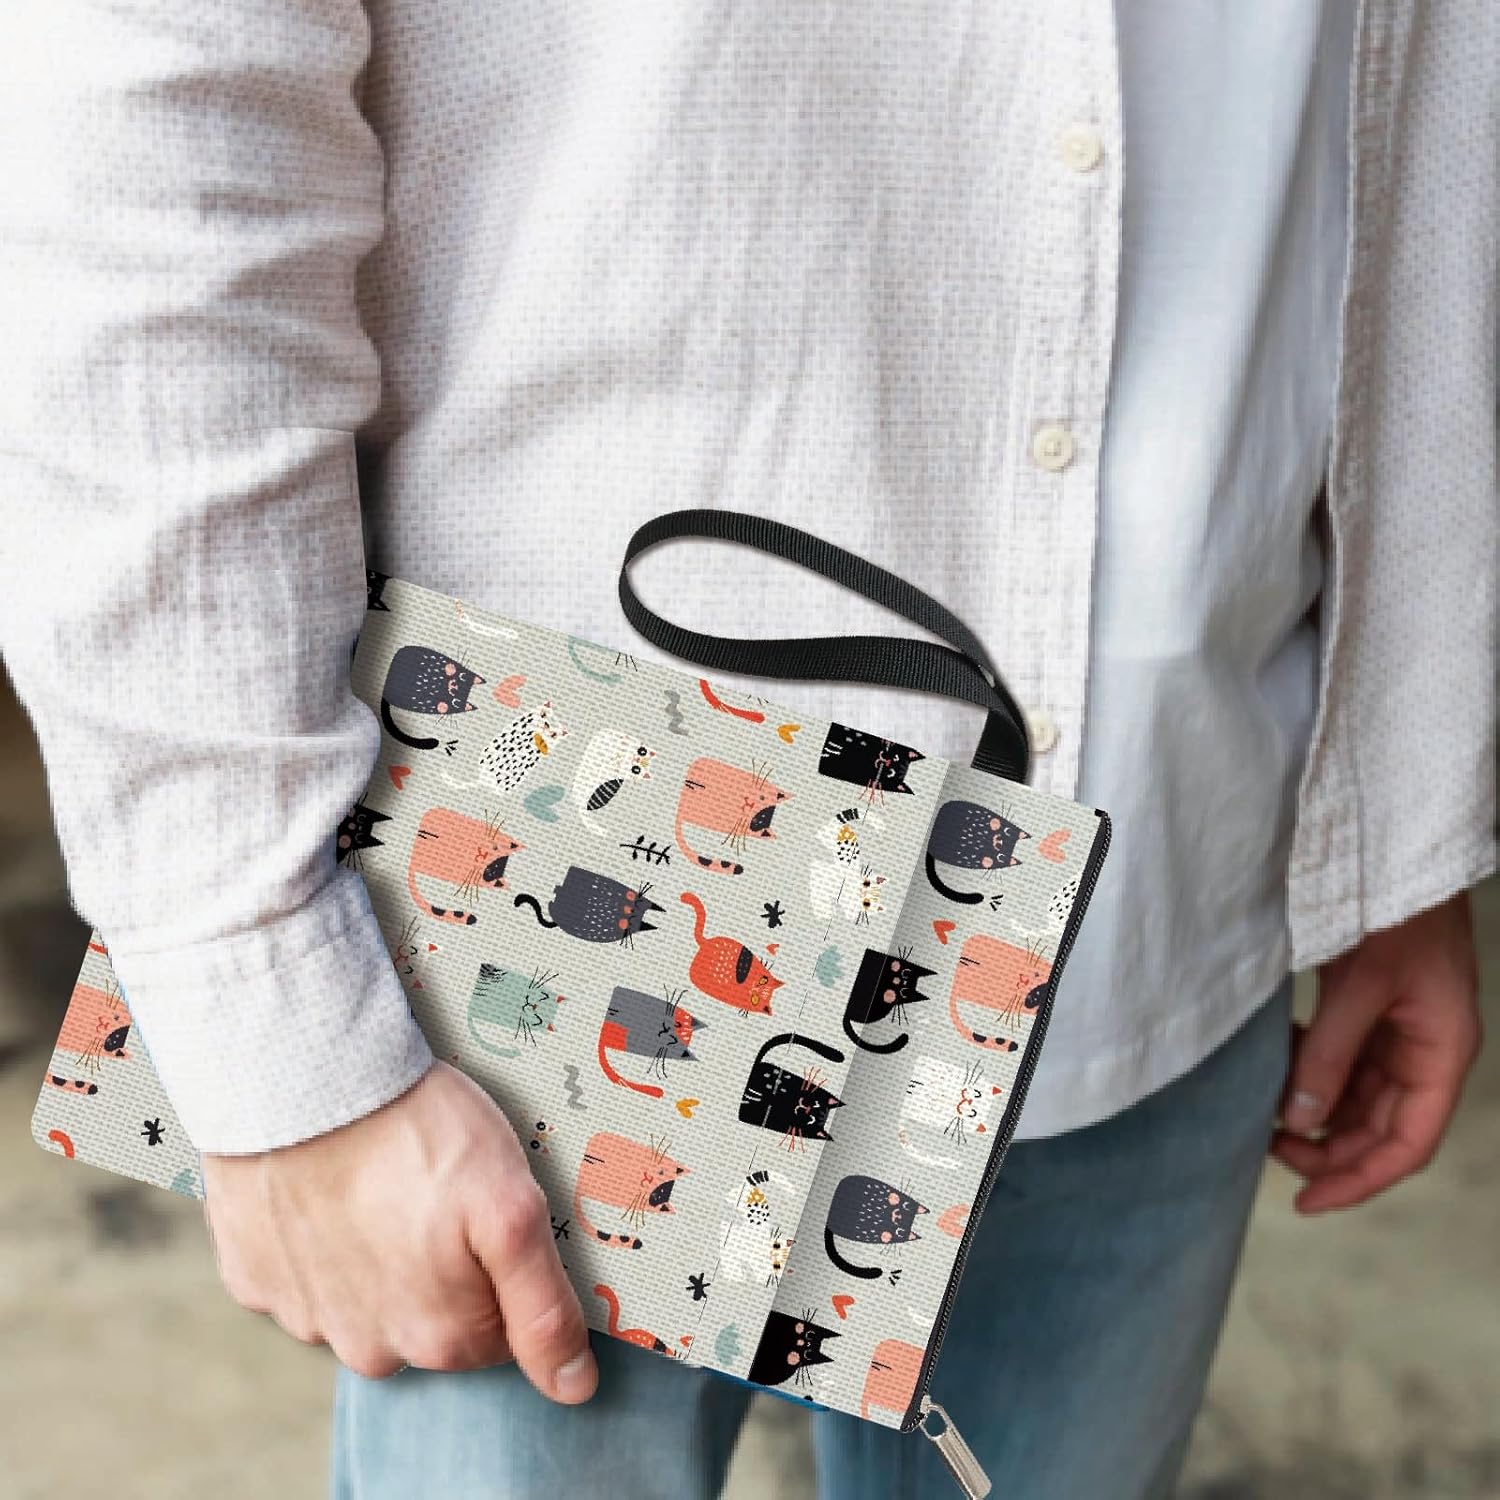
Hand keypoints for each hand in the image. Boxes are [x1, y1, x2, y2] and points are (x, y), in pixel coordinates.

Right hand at [200, 1059, 597, 1401]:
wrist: (300, 1083)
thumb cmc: (416, 1136)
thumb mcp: (511, 1209)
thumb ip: (543, 1307)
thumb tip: (573, 1388)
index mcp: (437, 1338)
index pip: (498, 1334)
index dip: (502, 1271)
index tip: (488, 1215)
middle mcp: (367, 1349)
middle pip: (431, 1322)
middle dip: (444, 1266)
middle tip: (437, 1189)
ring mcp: (305, 1315)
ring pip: (366, 1301)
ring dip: (380, 1255)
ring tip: (385, 1180)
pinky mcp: (254, 1276)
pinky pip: (303, 1273)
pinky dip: (320, 1238)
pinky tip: (331, 1185)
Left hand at [1271, 890, 1482, 1212]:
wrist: (1396, 850)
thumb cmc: (1395, 912)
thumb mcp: (1360, 986)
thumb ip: (1329, 1054)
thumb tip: (1297, 1118)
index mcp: (1442, 1053)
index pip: (1405, 1143)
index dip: (1358, 1180)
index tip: (1305, 1201)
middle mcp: (1426, 1050)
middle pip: (1379, 1126)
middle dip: (1327, 1148)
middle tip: (1268, 1150)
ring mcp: (1401, 1029)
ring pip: (1358, 1095)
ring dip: (1315, 1109)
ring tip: (1265, 1111)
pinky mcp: (1373, 1007)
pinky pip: (1344, 1058)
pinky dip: (1311, 1067)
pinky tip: (1278, 1059)